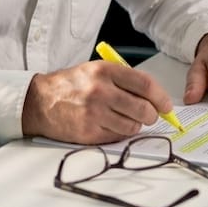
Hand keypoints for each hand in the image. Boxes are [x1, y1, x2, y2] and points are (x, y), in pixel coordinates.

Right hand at [22, 61, 174, 144]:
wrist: (40, 102)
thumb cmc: (72, 85)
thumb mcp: (96, 70)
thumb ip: (124, 80)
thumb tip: (154, 97)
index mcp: (105, 71)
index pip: (145, 85)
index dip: (161, 97)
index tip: (166, 105)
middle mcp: (100, 91)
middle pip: (143, 108)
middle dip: (152, 115)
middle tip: (150, 115)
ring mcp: (94, 113)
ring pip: (133, 126)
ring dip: (135, 125)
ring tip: (125, 118)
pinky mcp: (89, 132)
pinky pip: (118, 136)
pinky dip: (120, 133)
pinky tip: (111, 125)